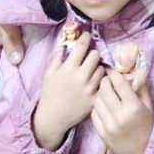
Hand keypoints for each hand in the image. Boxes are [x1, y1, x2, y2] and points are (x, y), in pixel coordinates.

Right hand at [0, 21, 25, 112]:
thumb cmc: (4, 10)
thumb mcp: (5, 24)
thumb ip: (10, 40)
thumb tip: (16, 61)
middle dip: (0, 99)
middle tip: (8, 117)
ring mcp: (8, 53)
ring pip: (10, 76)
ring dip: (14, 90)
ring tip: (22, 108)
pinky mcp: (19, 48)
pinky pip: (21, 67)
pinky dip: (24, 77)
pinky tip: (34, 87)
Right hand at [32, 32, 104, 150]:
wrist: (53, 118)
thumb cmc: (50, 94)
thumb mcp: (49, 74)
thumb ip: (57, 58)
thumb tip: (66, 45)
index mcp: (69, 68)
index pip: (82, 46)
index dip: (86, 38)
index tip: (87, 36)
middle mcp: (81, 76)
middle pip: (96, 55)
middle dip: (92, 54)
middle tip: (89, 58)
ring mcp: (90, 88)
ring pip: (102, 69)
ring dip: (97, 68)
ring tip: (91, 73)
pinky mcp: (95, 98)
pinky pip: (104, 84)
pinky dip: (100, 82)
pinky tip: (95, 83)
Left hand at [91, 69, 153, 153]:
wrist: (142, 151)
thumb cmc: (147, 125)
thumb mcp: (149, 105)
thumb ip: (141, 87)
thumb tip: (133, 71)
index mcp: (133, 107)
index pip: (119, 83)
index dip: (114, 74)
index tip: (113, 71)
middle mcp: (119, 116)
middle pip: (105, 90)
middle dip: (105, 81)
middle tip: (108, 80)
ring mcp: (108, 126)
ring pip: (97, 101)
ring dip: (100, 94)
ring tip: (105, 93)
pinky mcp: (101, 133)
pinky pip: (93, 114)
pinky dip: (97, 107)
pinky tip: (103, 106)